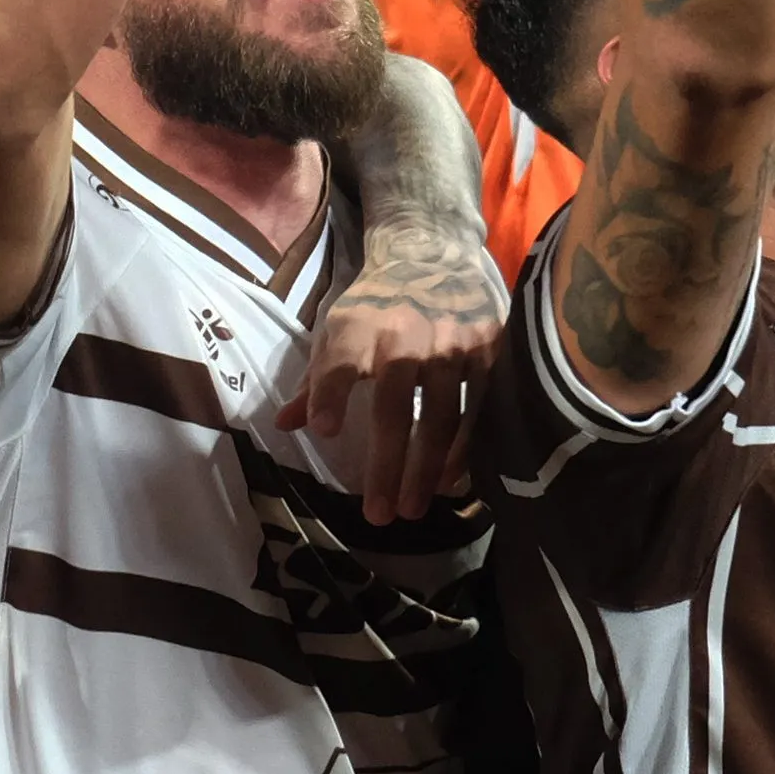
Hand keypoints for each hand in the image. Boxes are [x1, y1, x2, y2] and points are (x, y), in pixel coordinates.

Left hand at [275, 218, 501, 524]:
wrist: (435, 258)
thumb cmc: (377, 304)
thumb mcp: (338, 330)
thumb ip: (316, 380)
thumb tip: (283, 426)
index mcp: (360, 327)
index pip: (340, 362)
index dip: (331, 393)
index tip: (324, 431)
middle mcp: (406, 336)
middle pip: (395, 408)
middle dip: (387, 466)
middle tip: (378, 515)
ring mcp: (452, 345)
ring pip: (442, 418)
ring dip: (428, 470)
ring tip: (414, 509)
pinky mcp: (490, 352)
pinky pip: (481, 411)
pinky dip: (468, 450)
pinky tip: (454, 482)